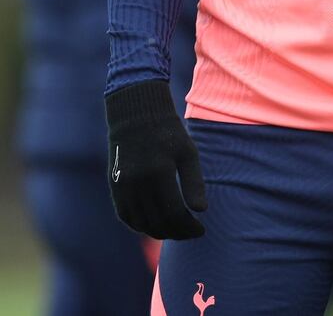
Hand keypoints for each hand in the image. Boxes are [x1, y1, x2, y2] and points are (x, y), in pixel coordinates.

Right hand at [105, 80, 206, 239]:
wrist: (136, 116)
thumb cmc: (168, 133)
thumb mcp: (187, 152)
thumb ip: (193, 182)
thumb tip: (201, 211)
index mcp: (159, 172)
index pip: (174, 213)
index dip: (189, 227)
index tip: (201, 230)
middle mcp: (138, 183)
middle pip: (158, 222)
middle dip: (178, 233)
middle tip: (192, 233)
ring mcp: (123, 187)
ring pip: (141, 224)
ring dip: (160, 233)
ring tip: (177, 231)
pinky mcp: (115, 187)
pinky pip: (126, 217)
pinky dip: (141, 226)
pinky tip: (156, 226)